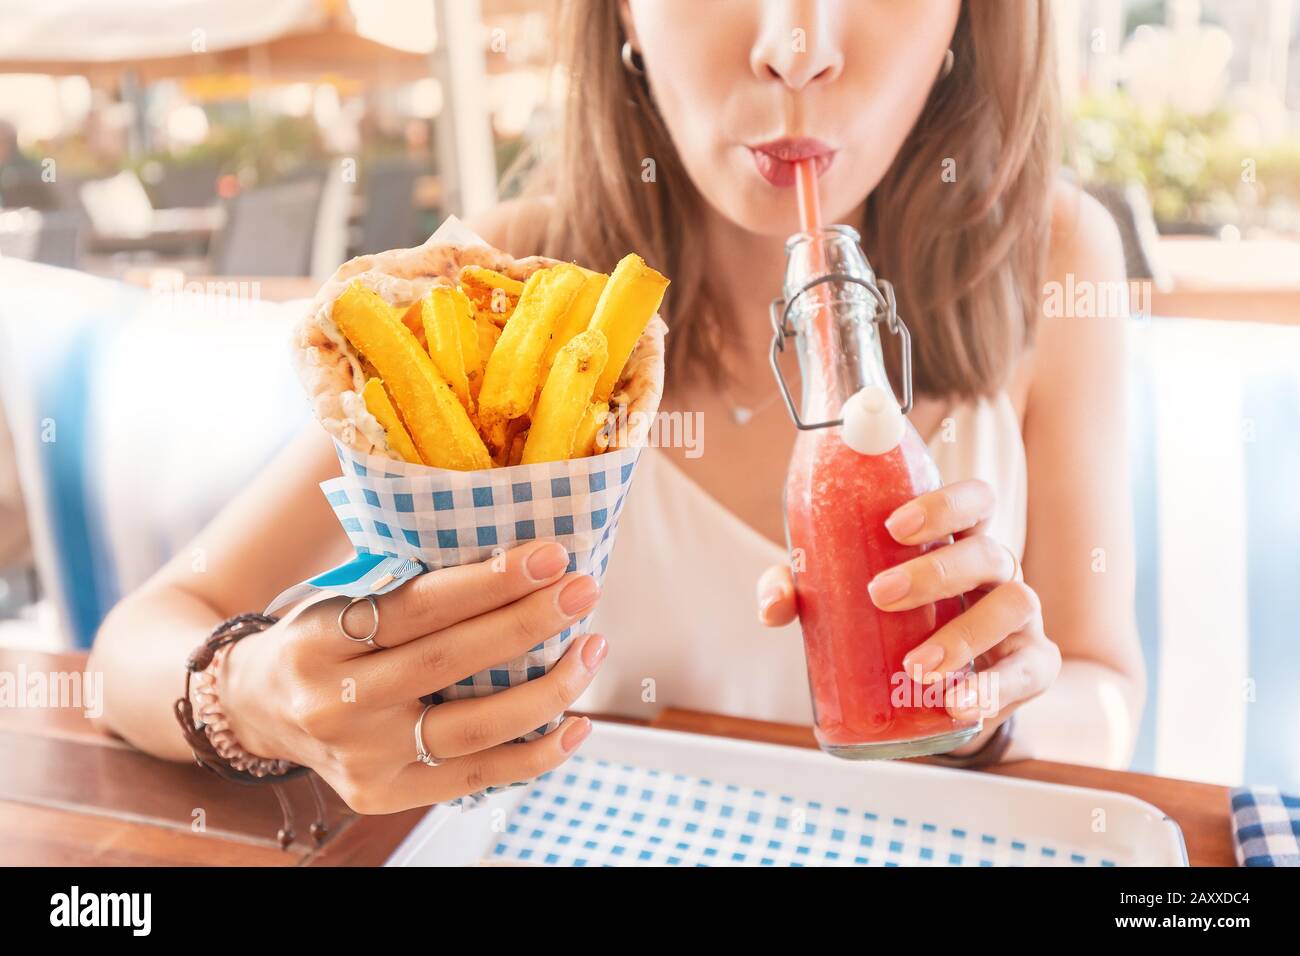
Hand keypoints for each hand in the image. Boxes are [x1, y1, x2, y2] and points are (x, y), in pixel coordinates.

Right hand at [220, 541, 605, 812]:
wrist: (255, 709)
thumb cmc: (320, 638)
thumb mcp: (337, 597)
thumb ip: (403, 584)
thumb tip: (511, 556)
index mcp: (321, 638)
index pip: (417, 607)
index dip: (489, 581)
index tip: (549, 554)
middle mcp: (338, 701)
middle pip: (449, 662)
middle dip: (528, 623)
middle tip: (583, 589)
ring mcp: (362, 757)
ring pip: (473, 728)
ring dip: (548, 689)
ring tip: (591, 649)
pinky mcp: (384, 794)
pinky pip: (476, 777)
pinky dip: (536, 754)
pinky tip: (576, 723)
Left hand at [757, 479, 1060, 753]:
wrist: (929, 693)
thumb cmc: (885, 625)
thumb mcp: (841, 602)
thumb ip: (804, 592)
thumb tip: (773, 607)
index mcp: (958, 541)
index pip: (974, 501)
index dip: (944, 504)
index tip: (894, 526)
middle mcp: (995, 572)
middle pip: (988, 550)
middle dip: (936, 571)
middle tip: (881, 594)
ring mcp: (1019, 618)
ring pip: (1014, 604)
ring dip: (965, 635)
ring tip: (915, 666)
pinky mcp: (1033, 665)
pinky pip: (1029, 670)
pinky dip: (996, 688)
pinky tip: (958, 704)